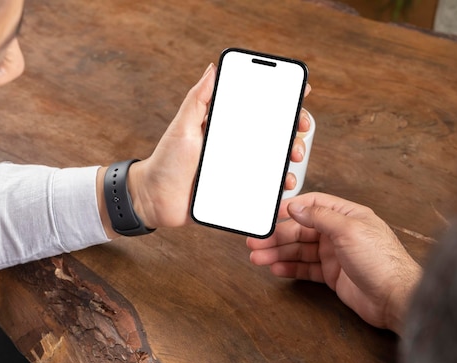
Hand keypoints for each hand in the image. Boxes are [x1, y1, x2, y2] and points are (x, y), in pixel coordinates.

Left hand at [128, 64, 311, 228]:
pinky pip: (264, 187)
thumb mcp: (182, 127)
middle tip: (300, 129)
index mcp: (225, 127)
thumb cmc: (166, 161)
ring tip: (293, 157)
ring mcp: (239, 169)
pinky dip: (279, 185)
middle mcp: (236, 146)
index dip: (282, 101)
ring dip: (291, 156)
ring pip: (274, 160)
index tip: (300, 93)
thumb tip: (212, 69)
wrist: (156, 199)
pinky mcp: (239, 191)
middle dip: (293, 129)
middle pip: (274, 134)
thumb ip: (198, 99)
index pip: (258, 109)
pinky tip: (284, 183)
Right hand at [246, 192, 421, 334]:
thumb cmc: (382, 261)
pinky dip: (289, 269)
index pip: (313, 205)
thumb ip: (321, 217)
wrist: (395, 298)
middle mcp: (340, 233)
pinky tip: (275, 269)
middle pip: (301, 230)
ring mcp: (335, 254)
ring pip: (300, 251)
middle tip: (256, 242)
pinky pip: (305, 269)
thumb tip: (297, 207)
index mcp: (347, 216)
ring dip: (278, 253)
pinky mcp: (333, 275)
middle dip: (277, 237)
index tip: (269, 215)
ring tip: (258, 258)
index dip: (289, 209)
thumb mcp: (349, 230)